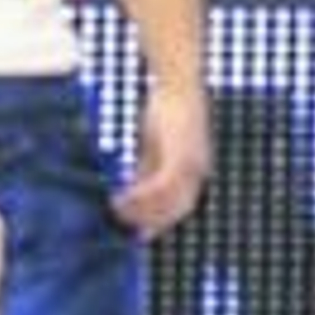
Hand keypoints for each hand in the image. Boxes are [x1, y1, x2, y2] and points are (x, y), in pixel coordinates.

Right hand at [113, 82, 208, 236]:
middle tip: (125, 226)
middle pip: (177, 209)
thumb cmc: (167, 108)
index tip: (141, 234)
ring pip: (167, 201)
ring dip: (141, 210)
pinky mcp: (180, 154)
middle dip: (151, 220)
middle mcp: (198, 169)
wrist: (178, 80)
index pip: (181, 205)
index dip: (161, 222)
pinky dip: (139, 195)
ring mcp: (192, 163)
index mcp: (196, 168)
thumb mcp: (156, 144)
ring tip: (116, 210)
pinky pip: (159, 186)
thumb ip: (148, 167)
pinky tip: (121, 196)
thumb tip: (133, 190)